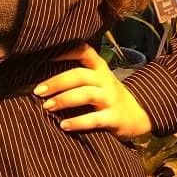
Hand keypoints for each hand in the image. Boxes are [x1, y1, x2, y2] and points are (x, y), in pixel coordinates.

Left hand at [34, 42, 152, 138]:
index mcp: (99, 68)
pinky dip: (77, 122)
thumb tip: (44, 77)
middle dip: (57, 82)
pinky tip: (64, 125)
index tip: (46, 55)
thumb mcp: (98, 80)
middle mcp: (105, 80)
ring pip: (85, 94)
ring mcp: (111, 98)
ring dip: (64, 100)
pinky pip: (94, 119)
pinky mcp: (114, 117)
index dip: (65, 51)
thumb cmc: (108, 95)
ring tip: (47, 107)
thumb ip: (79, 75)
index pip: (84, 51)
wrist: (138, 115)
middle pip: (79, 75)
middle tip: (38, 91)